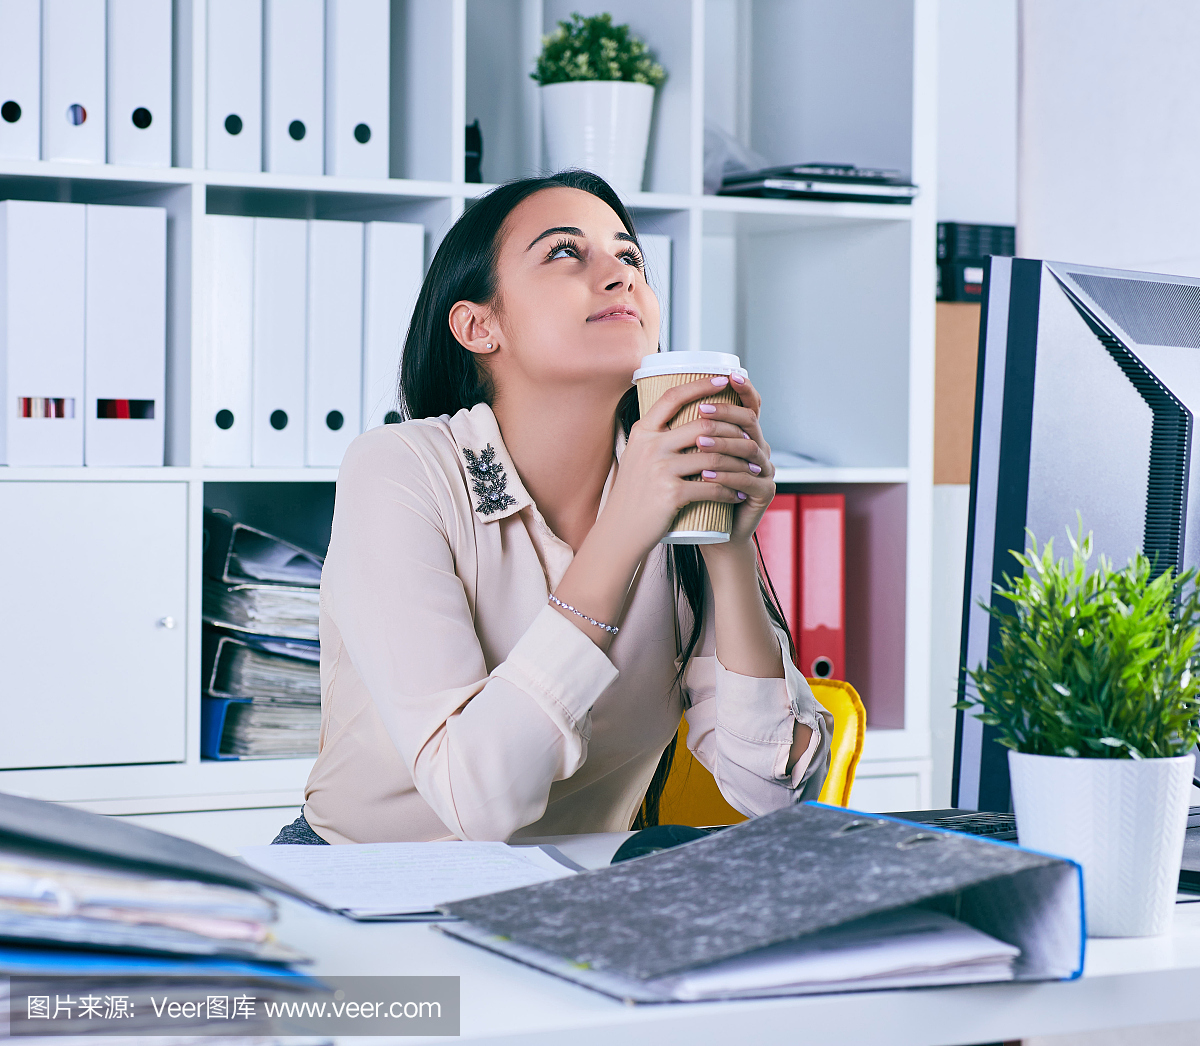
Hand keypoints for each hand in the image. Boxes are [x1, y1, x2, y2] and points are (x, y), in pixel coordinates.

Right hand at [596, 375, 760, 559]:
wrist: (620, 531)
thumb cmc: (634, 495)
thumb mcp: (638, 458)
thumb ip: (658, 438)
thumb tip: (689, 420)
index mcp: (643, 432)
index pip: (673, 397)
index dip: (700, 385)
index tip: (723, 380)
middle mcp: (650, 446)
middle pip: (702, 426)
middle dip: (733, 433)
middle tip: (750, 440)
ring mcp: (660, 469)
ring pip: (713, 458)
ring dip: (738, 465)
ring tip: (751, 470)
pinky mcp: (671, 493)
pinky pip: (712, 487)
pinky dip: (730, 492)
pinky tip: (738, 494)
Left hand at [692, 372, 773, 549]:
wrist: (710, 532)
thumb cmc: (695, 492)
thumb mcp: (688, 458)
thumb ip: (684, 432)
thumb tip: (657, 397)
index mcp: (742, 436)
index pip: (749, 405)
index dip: (743, 388)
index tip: (726, 376)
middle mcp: (758, 449)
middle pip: (749, 421)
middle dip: (725, 413)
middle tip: (700, 411)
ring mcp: (765, 470)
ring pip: (749, 448)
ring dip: (723, 443)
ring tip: (698, 443)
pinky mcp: (765, 493)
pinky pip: (748, 480)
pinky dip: (726, 475)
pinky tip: (706, 474)